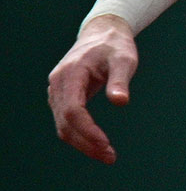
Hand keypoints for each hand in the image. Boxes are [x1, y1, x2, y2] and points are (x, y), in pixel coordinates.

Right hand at [48, 14, 139, 163]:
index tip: (105, 143)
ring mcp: (57, 91)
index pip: (74, 110)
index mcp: (71, 74)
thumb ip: (120, 80)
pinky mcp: (61, 97)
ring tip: (107, 155)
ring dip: (83, 143)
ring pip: (63, 126)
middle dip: (87, 143)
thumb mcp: (124, 59)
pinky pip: (66, 121)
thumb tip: (121, 102)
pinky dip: (80, 135)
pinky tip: (97, 144)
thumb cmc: (115, 46)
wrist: (102, 34)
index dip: (87, 130)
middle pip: (66, 123)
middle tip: (110, 157)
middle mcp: (58, 84)